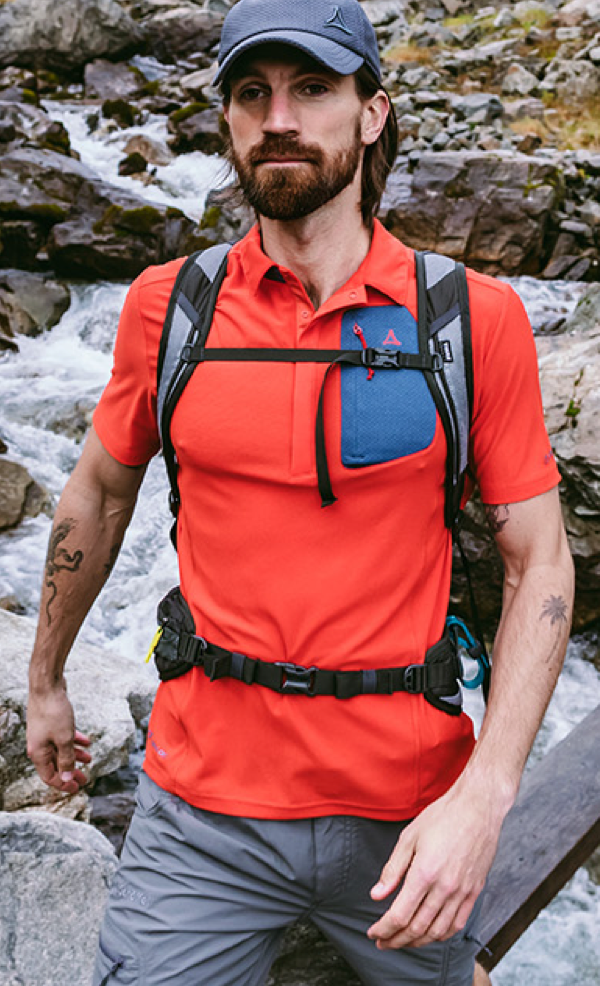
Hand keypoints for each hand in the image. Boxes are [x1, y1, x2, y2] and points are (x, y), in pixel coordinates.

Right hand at [27, 682, 91, 794]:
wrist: (47, 686)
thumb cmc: (54, 712)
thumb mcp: (64, 739)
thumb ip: (66, 759)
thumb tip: (67, 777)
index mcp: (38, 753)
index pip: (50, 776)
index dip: (64, 784)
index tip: (77, 788)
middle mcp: (39, 745)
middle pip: (56, 764)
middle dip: (71, 771)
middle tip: (85, 778)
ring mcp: (44, 734)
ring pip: (61, 750)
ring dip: (75, 755)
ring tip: (90, 759)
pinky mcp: (51, 723)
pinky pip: (63, 737)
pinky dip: (75, 740)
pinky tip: (87, 741)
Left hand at [367, 779, 506, 949]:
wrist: (477, 807)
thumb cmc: (442, 816)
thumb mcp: (409, 837)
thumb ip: (392, 870)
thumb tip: (377, 895)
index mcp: (425, 873)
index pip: (400, 915)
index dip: (384, 929)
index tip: (373, 933)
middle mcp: (445, 887)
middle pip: (417, 928)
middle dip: (397, 940)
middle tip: (383, 942)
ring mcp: (462, 891)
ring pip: (437, 931)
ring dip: (417, 942)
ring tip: (403, 941)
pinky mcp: (475, 891)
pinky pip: (458, 924)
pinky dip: (441, 935)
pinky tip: (430, 934)